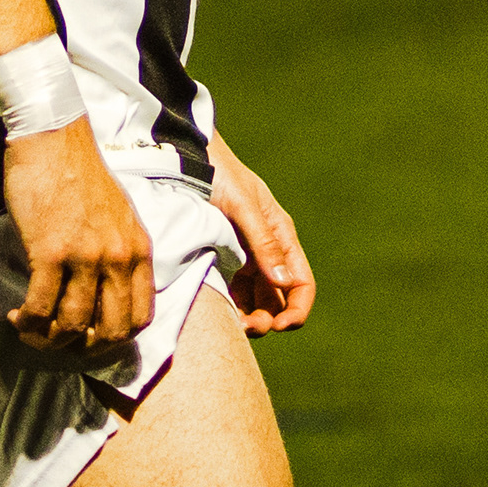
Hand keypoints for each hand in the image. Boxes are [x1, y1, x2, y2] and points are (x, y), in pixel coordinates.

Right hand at [3, 118, 153, 354]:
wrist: (54, 138)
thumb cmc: (82, 175)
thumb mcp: (120, 216)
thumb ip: (121, 254)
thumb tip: (104, 300)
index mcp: (139, 249)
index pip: (141, 317)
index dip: (114, 340)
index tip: (89, 339)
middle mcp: (119, 256)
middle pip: (110, 333)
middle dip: (82, 349)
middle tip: (59, 341)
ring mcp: (86, 255)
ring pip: (72, 327)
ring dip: (47, 339)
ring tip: (31, 328)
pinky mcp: (51, 252)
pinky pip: (41, 309)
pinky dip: (27, 322)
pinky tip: (18, 315)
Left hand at [209, 133, 316, 334]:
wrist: (186, 159)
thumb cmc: (219, 175)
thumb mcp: (243, 206)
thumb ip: (263, 242)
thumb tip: (284, 283)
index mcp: (280, 236)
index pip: (301, 283)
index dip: (297, 310)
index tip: (281, 326)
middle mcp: (266, 252)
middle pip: (280, 300)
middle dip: (271, 321)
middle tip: (246, 327)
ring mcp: (243, 259)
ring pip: (257, 303)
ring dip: (251, 319)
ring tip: (233, 326)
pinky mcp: (220, 263)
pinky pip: (233, 295)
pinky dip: (232, 310)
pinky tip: (220, 316)